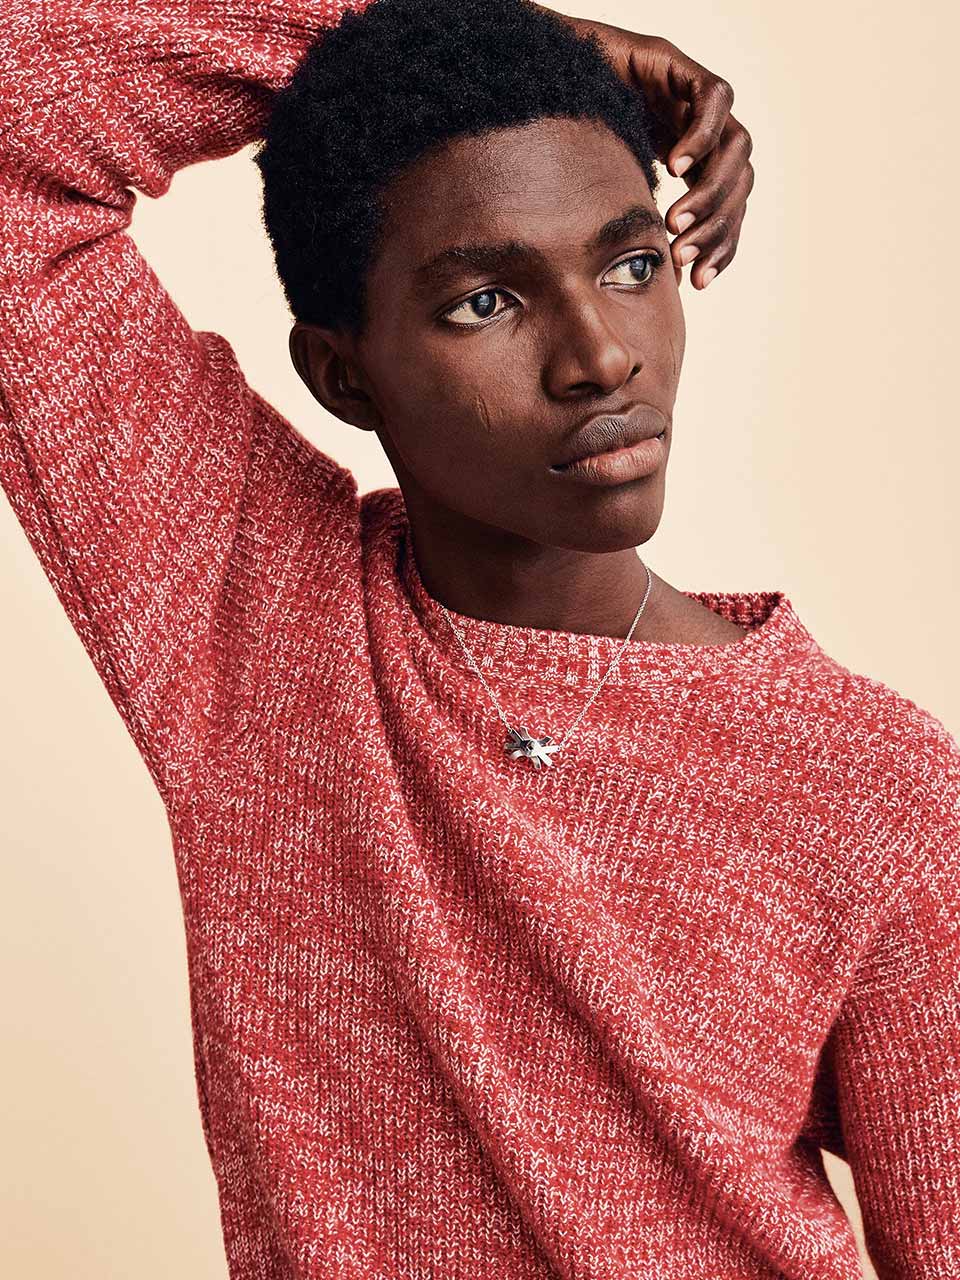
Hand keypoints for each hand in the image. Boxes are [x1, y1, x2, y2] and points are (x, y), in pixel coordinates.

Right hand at [534, 11, 753, 289]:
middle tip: (679, 255)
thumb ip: (631, 233)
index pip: (727, 212)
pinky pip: (713, 99)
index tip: (697, 282)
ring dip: (709, 192)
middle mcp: (701, 134)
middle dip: (714, 227)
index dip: (720, 248)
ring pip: (736, 148)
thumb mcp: (606, 201)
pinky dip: (698, 137)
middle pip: (738, 185)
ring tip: (672, 222)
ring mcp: (692, 98)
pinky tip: (672, 168)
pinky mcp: (678, 66)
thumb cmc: (561, 148)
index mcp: (692, 168)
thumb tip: (652, 285)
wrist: (533, 83)